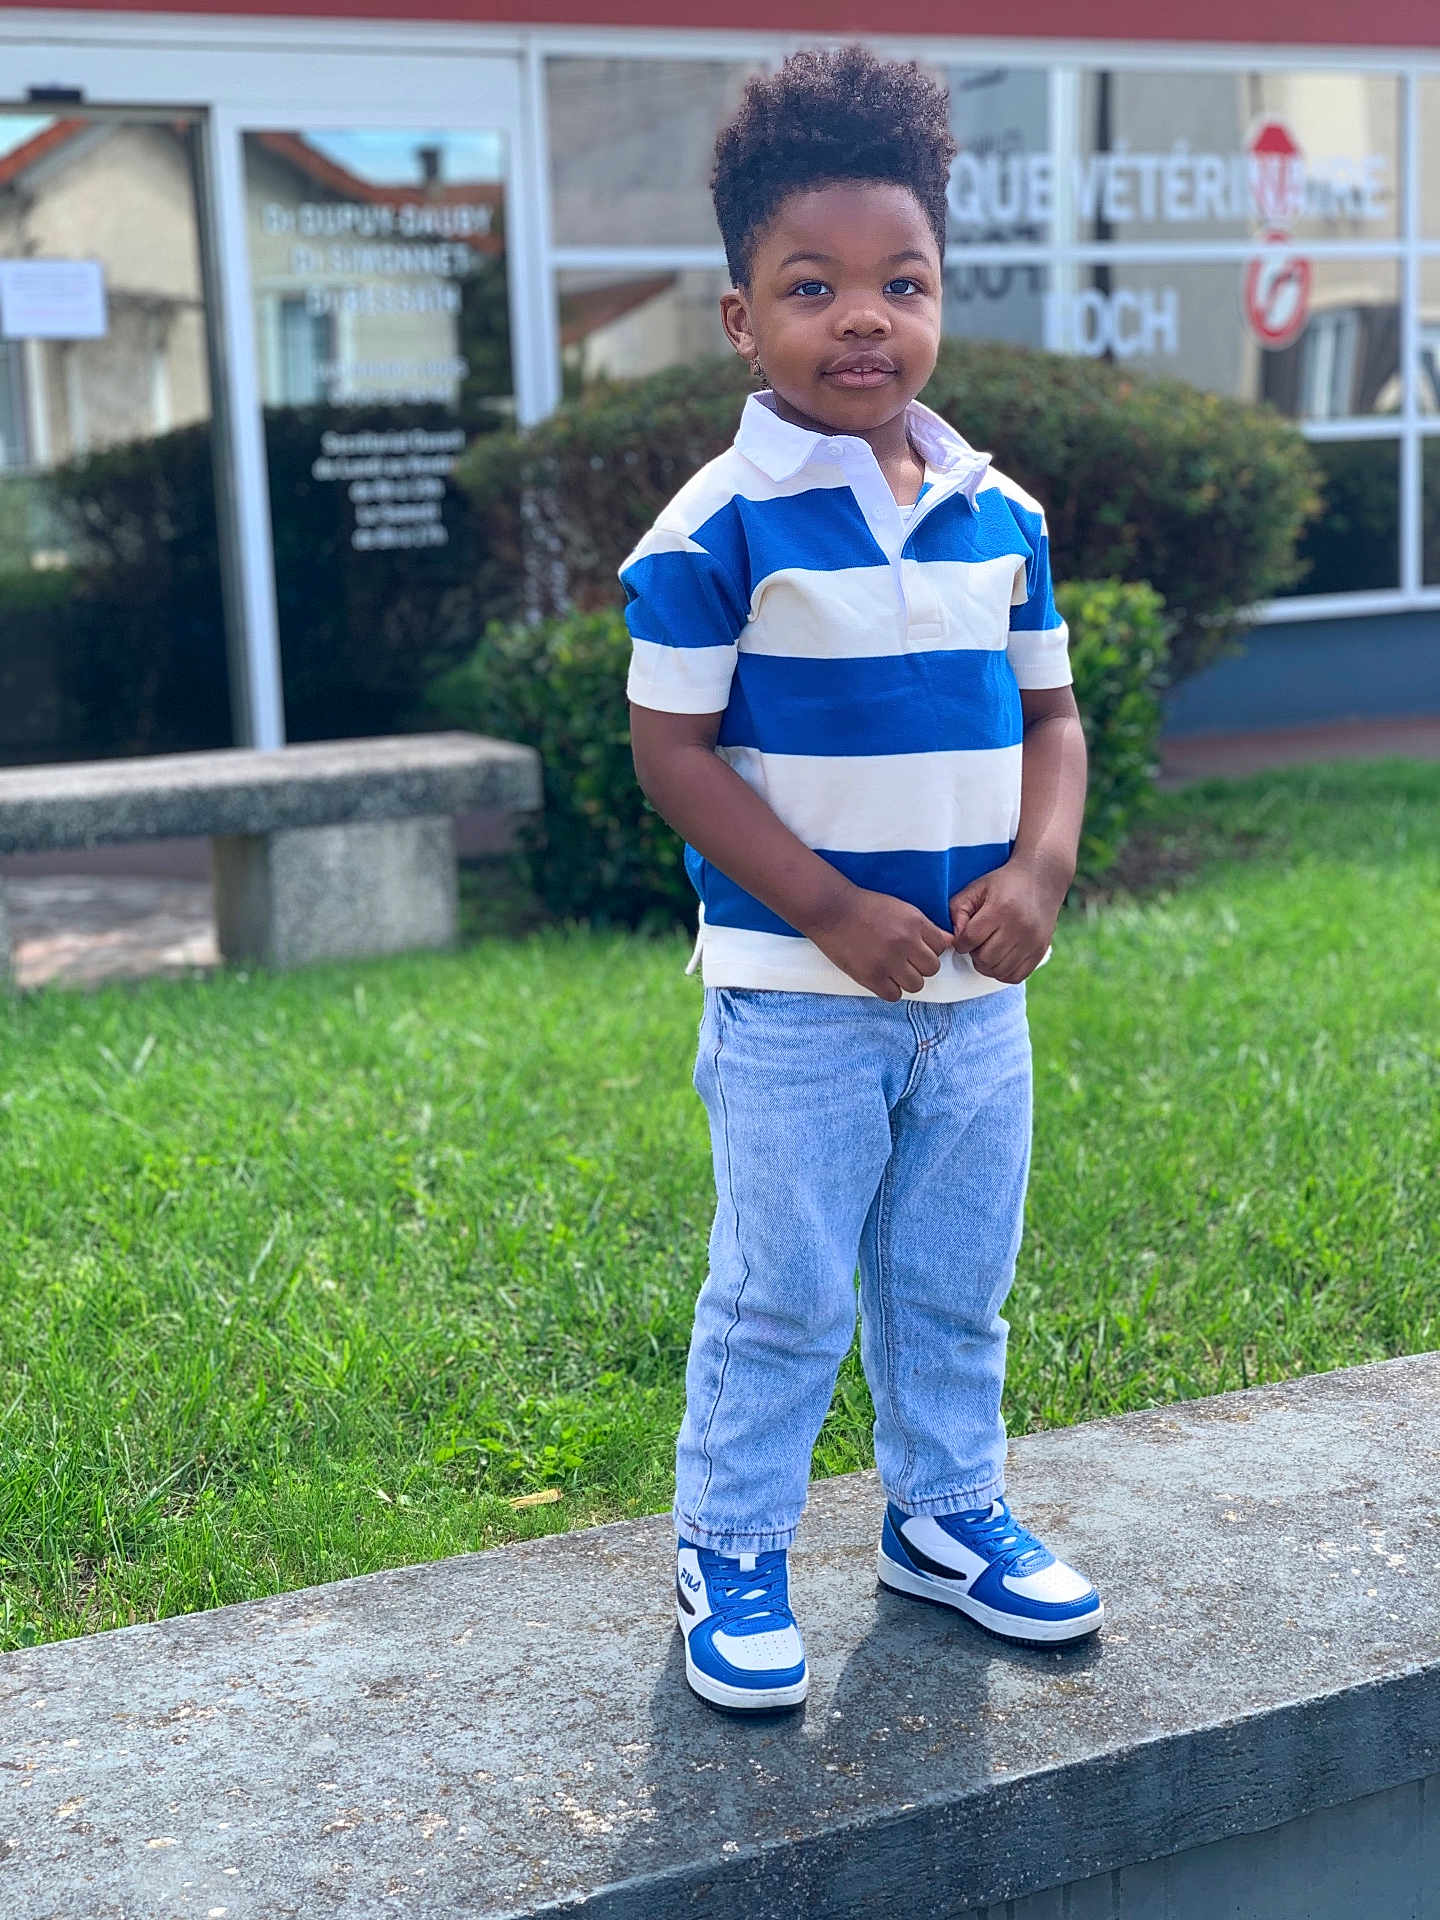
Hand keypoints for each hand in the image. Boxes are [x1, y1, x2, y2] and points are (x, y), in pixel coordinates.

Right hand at [805, 885, 954, 1001]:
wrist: (831, 910)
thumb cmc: (864, 907)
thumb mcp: (900, 908)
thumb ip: (925, 927)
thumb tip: (949, 941)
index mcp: (914, 923)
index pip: (941, 947)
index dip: (930, 949)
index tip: (918, 949)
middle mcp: (905, 942)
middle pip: (932, 968)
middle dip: (920, 966)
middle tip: (905, 961)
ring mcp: (888, 961)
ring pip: (916, 985)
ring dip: (907, 980)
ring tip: (893, 970)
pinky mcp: (871, 976)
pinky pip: (894, 995)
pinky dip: (889, 989)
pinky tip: (881, 978)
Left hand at [948, 856, 1067, 983]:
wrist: (1041, 879)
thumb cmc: (1004, 884)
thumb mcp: (976, 888)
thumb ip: (957, 910)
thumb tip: (955, 938)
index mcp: (1001, 909)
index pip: (970, 938)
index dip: (961, 942)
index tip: (965, 937)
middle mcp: (1019, 927)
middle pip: (984, 958)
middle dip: (974, 954)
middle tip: (978, 943)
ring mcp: (1032, 941)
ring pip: (998, 970)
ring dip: (987, 964)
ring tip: (989, 949)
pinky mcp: (1040, 951)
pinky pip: (1015, 976)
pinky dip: (1003, 972)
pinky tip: (1001, 958)